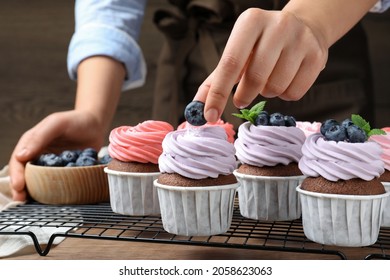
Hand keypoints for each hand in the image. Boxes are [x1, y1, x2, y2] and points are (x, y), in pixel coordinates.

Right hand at [8, 110, 105, 200]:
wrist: (96, 125)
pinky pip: (55, 182)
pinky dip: (51, 191)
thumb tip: (20, 156)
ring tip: (31, 203)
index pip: (18, 160)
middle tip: (21, 200)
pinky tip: (52, 199)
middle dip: (20, 188)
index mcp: (32, 142)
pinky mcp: (65, 170)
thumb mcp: (57, 123)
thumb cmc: (75, 120)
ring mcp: (52, 164)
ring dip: (33, 192)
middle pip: (25, 173)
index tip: (19, 186)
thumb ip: (40, 137)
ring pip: (38, 180)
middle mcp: (39, 154)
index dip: (16, 174)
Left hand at [195, 8, 327, 121]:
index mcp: (250, 22)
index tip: (209, 115)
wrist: (304, 28)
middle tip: (242, 97)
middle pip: (255, 78)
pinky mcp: (317, 56)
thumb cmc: (261, 46)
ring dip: (266, 93)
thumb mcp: (236, 54)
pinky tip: (286, 79)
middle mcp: (277, 25)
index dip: (218, 94)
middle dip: (244, 96)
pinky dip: (285, 95)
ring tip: (269, 78)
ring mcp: (300, 40)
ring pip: (275, 88)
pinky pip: (294, 93)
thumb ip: (215, 80)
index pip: (230, 64)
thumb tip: (198, 109)